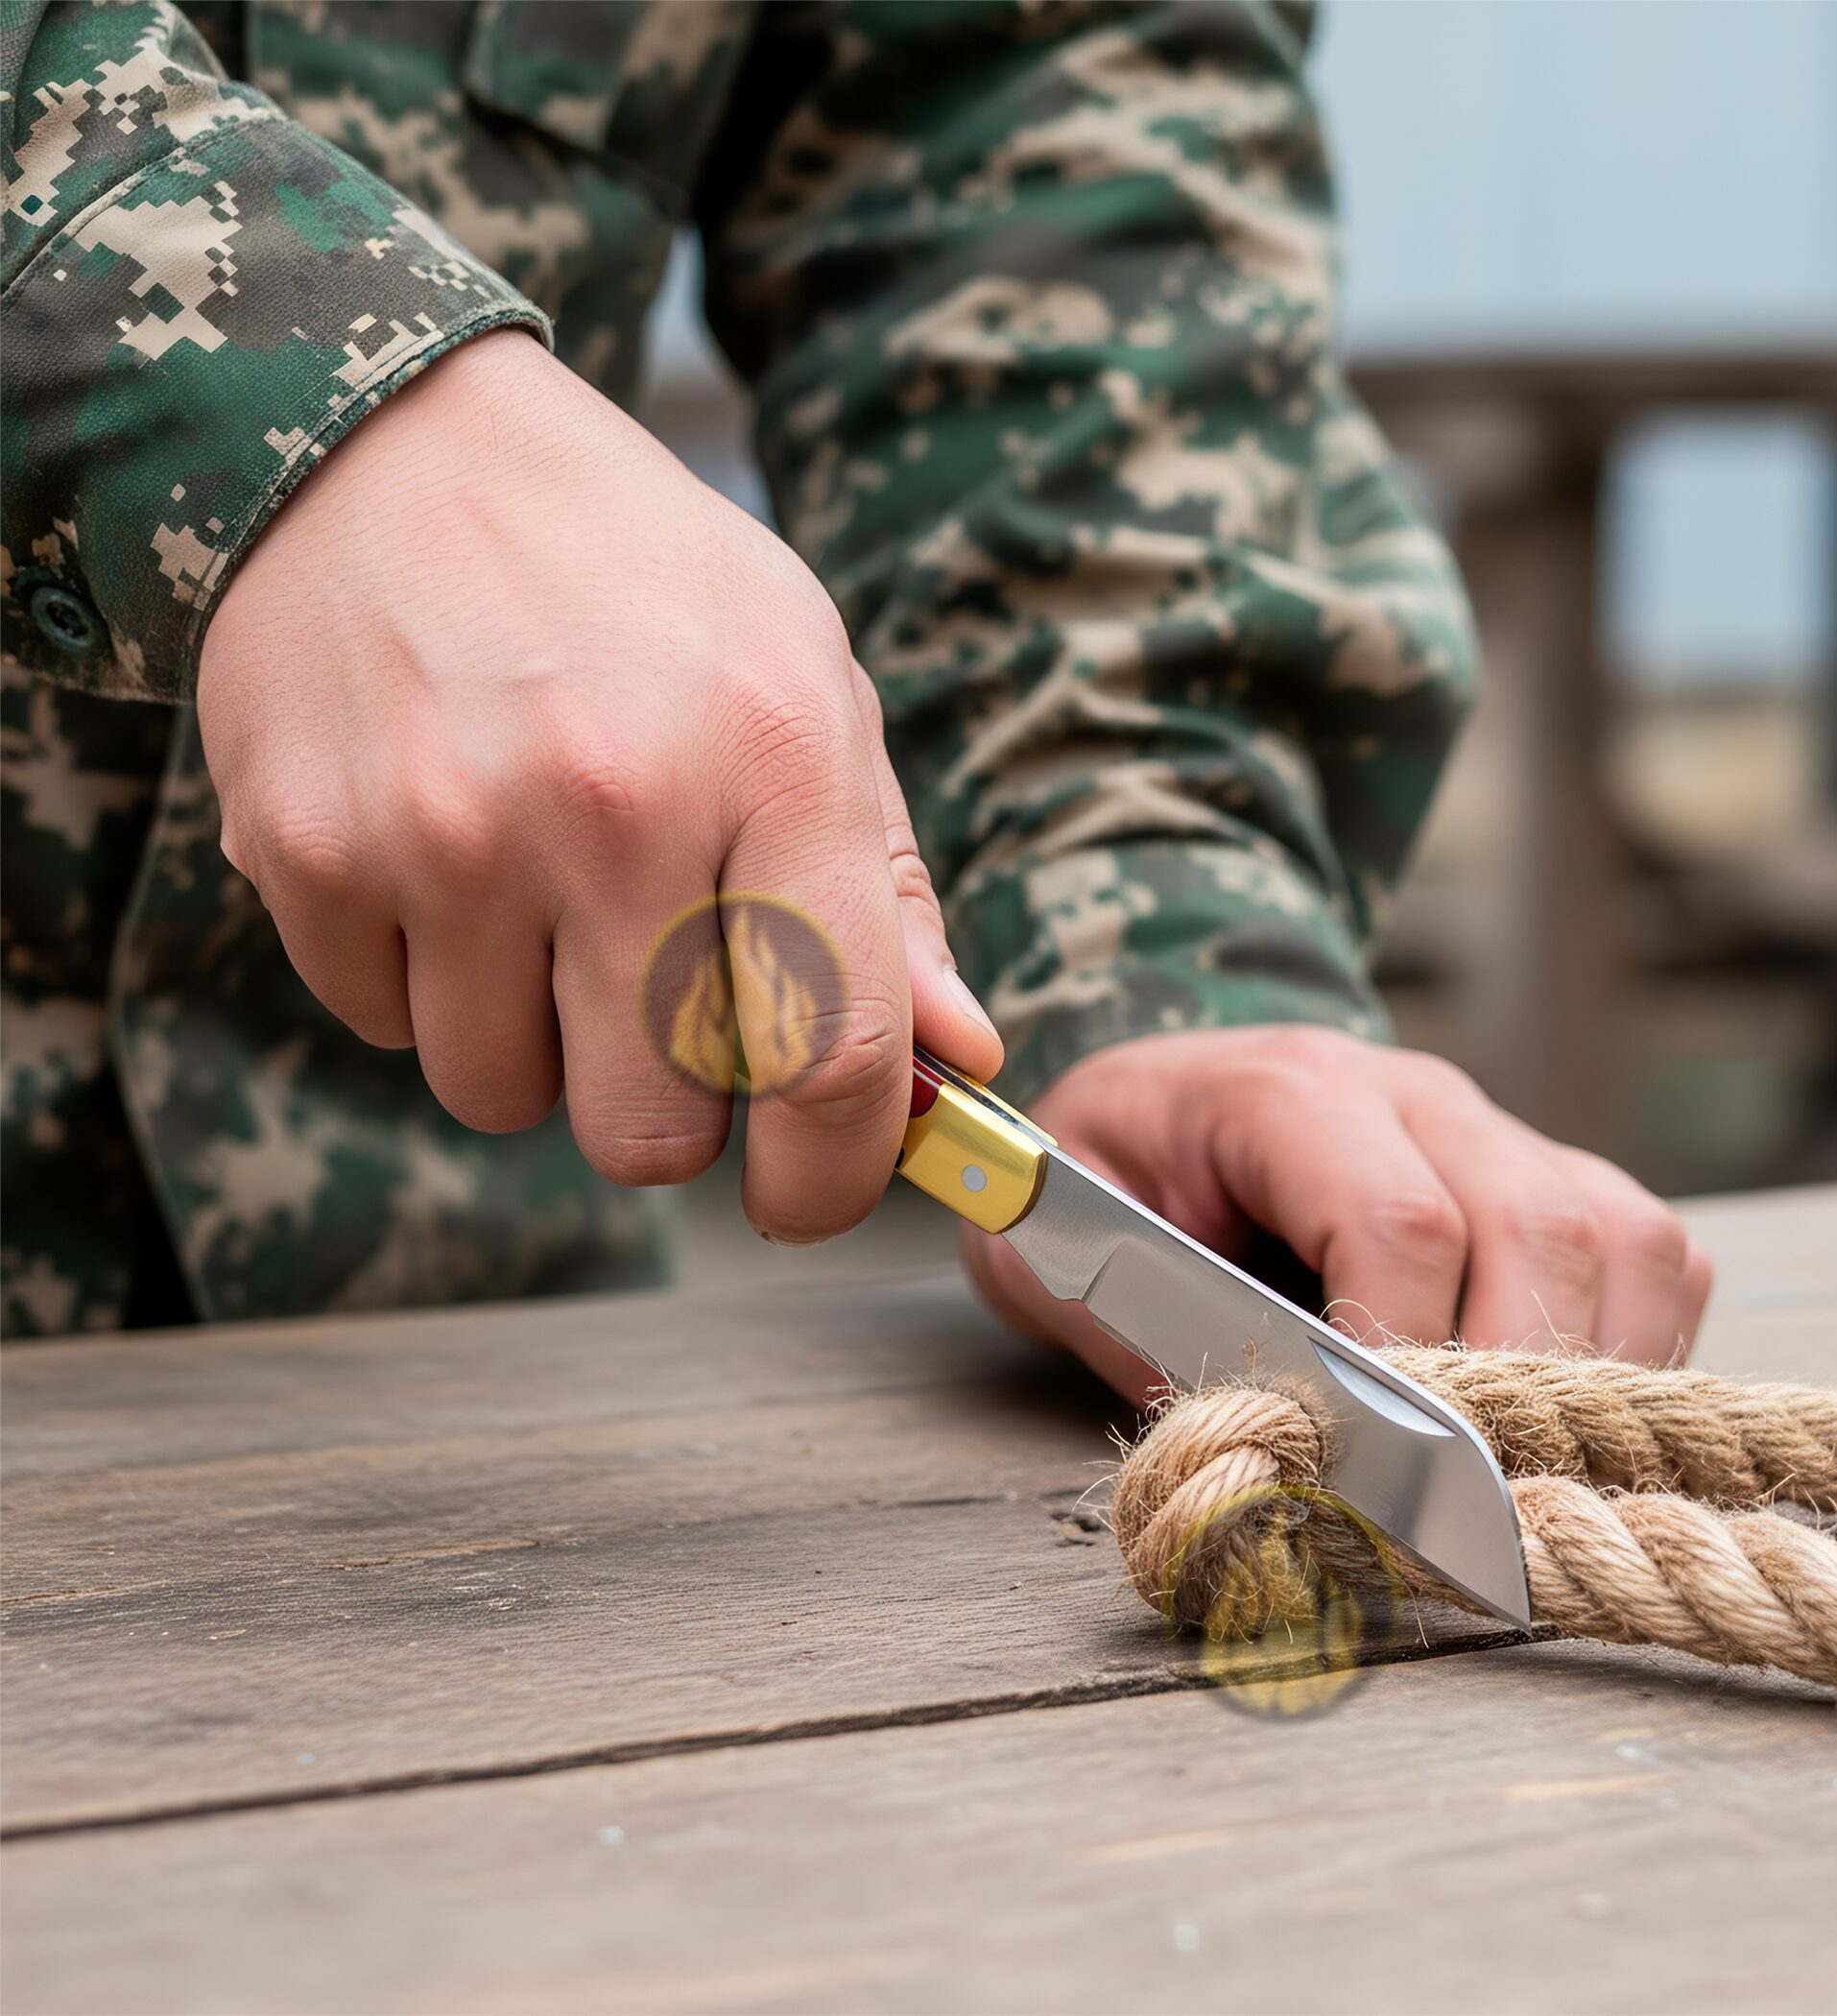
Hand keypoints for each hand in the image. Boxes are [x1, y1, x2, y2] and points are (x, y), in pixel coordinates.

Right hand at [199, 330, 999, 1238]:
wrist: (387, 446)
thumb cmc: (635, 577)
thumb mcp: (805, 681)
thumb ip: (883, 886)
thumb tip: (957, 1058)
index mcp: (773, 756)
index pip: (832, 1055)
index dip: (832, 1175)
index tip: (809, 1193)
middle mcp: (615, 806)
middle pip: (654, 1131)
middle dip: (668, 1115)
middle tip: (657, 1018)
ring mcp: (449, 834)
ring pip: (506, 1098)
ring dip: (534, 1044)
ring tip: (536, 902)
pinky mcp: (312, 852)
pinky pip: (385, 1031)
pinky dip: (424, 983)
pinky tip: (441, 861)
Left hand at [962, 1027, 1711, 1402]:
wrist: (1169, 1093)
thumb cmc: (1115, 1173)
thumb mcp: (1059, 1240)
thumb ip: (1134, 1331)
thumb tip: (1266, 1448)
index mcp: (1287, 1091)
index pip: (1397, 1215)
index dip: (1405, 1352)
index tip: (1378, 1463)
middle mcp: (1416, 1094)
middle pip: (1538, 1227)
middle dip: (1518, 1387)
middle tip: (1468, 1505)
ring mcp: (1500, 1128)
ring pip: (1624, 1240)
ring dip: (1599, 1377)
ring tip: (1527, 1474)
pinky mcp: (1556, 1174)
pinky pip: (1654, 1257)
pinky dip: (1637, 1352)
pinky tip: (1566, 1421)